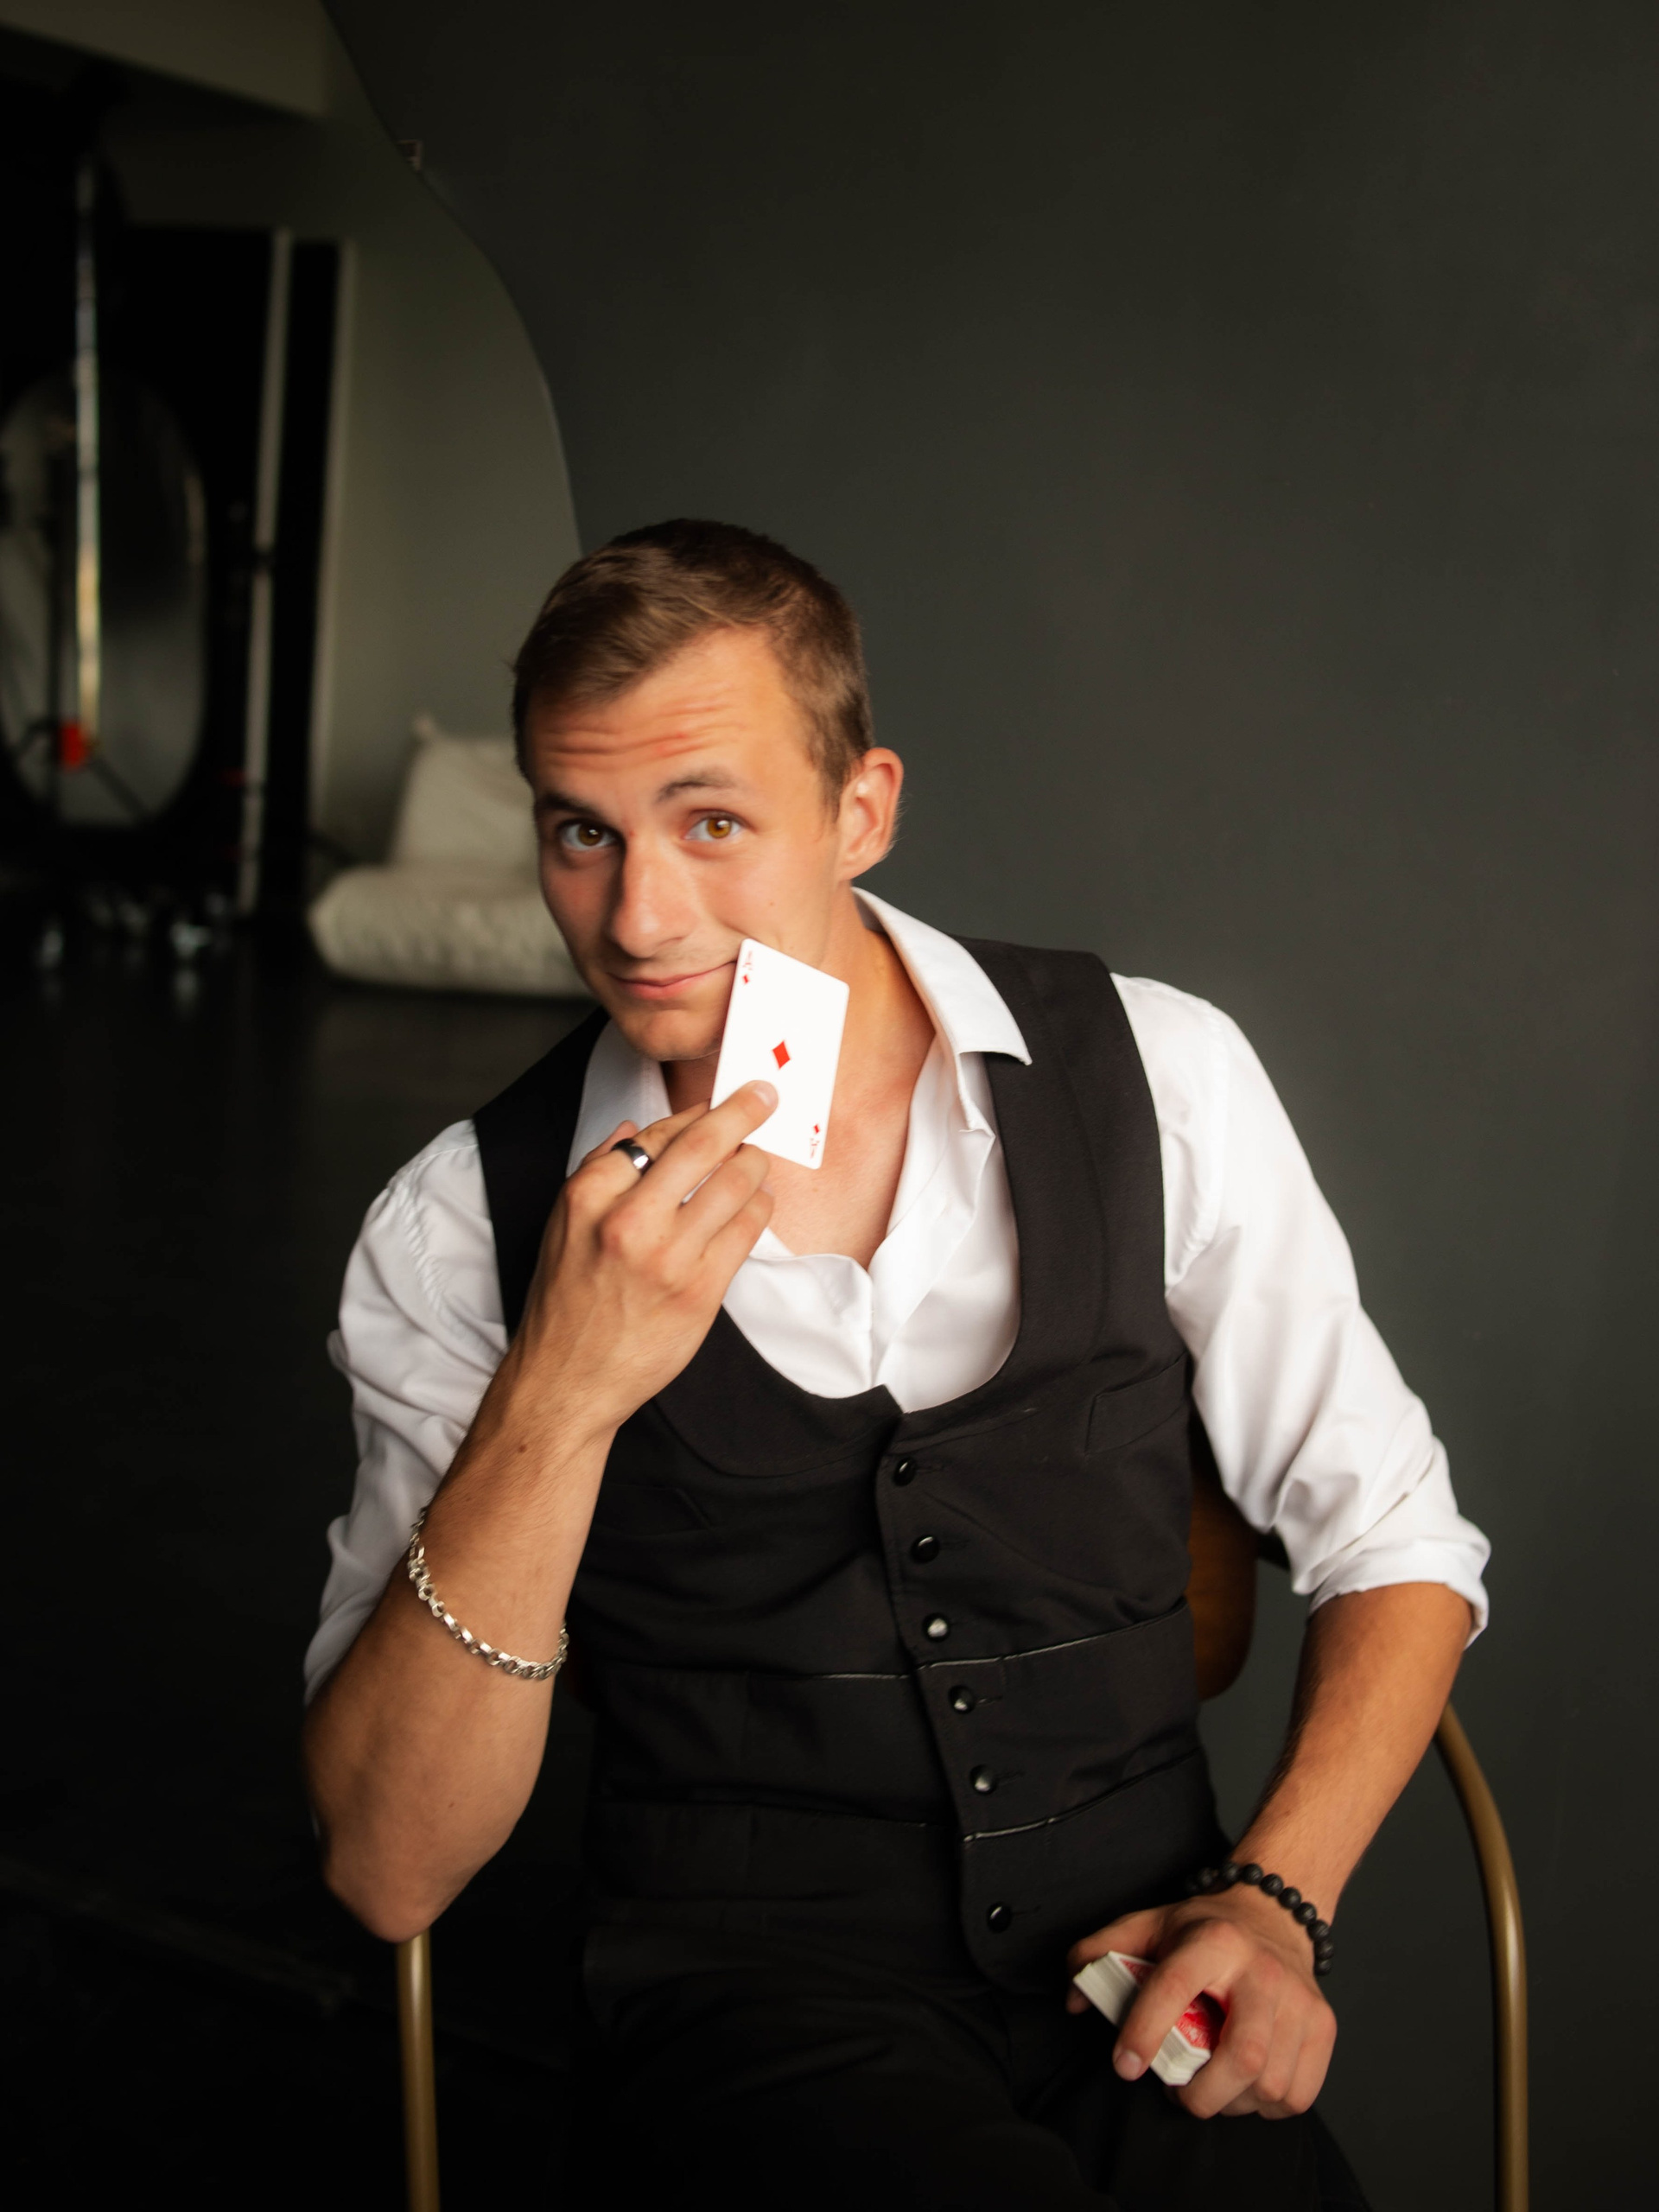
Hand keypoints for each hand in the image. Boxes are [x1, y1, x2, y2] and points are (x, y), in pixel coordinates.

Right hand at [507, 1082, 777, 1439]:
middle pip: (702, 1145)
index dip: (695, 1114)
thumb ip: (597, 1171)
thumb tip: (634, 1128)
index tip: (719, 1103)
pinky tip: (757, 1201)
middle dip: (742, 1111)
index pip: (656, 1134)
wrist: (568, 1381)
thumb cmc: (565, 1301)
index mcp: (588, 1196)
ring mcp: (668, 1258)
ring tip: (758, 1159)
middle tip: (764, 1095)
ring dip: (755, 1162)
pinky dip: (758, 1206)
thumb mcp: (560, 1225)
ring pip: (735, 1183)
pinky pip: (746, 1230)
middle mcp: (628, 1221)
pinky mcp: (700, 1292)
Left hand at [1066, 1885, 1335, 2118]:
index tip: (1125, 2065)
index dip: (1145, 2031)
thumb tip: (1073, 1998)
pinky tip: (1246, 2088)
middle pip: (1242, 2055)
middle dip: (1202, 2095)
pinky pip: (1298, 2094)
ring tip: (1211, 2089)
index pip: (1175, 1988)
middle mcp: (1261, 1969)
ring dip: (1231, 2104)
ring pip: (1270, 2083)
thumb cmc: (1204, 1929)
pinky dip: (1267, 2107)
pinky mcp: (1323, 2025)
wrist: (1273, 1914)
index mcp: (1212, 1940)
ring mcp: (1299, 2000)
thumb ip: (1100, 1951)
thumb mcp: (1148, 1925)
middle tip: (1178, 2092)